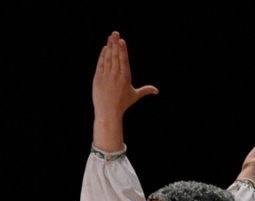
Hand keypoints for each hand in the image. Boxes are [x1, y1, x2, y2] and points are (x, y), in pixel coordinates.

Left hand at [91, 32, 155, 150]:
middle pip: (115, 56)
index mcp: (125, 77)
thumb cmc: (122, 104)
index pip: (123, 60)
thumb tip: (157, 91)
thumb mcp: (135, 96)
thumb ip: (145, 90)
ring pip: (108, 59)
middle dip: (115, 44)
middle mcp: (115, 75)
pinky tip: (104, 49)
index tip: (121, 41)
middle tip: (115, 33)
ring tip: (110, 38)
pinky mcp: (97, 79)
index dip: (122, 50)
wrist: (108, 113)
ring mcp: (106, 77)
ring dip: (109, 47)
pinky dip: (102, 56)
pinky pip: (100, 65)